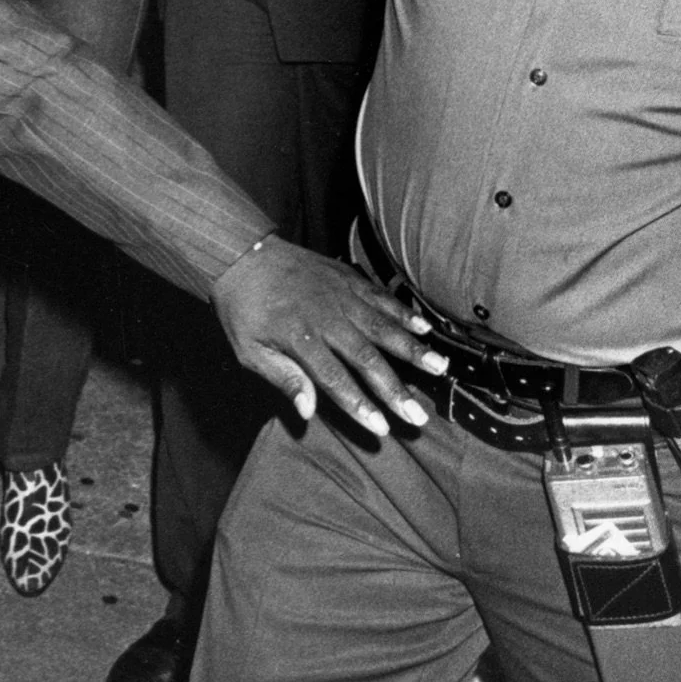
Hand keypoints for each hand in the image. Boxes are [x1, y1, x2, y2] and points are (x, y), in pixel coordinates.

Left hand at [211, 243, 450, 438]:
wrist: (241, 253)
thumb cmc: (243, 309)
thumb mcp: (249, 350)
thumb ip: (282, 378)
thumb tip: (309, 411)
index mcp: (299, 338)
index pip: (335, 379)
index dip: (360, 405)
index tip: (382, 428)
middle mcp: (326, 317)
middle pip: (367, 358)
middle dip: (394, 389)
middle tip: (419, 415)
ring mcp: (340, 295)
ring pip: (383, 326)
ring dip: (412, 349)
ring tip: (439, 368)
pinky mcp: (347, 278)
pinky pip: (380, 297)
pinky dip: (403, 312)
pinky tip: (425, 326)